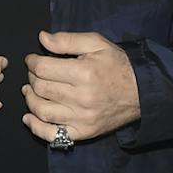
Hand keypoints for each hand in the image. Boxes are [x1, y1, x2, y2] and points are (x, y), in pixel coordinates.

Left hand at [22, 31, 138, 145]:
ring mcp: (82, 119)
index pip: (43, 68)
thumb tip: (42, 38)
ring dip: (30, 99)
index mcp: (84, 73)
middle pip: (40, 88)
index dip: (32, 62)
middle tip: (34, 73)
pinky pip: (52, 135)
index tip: (32, 60)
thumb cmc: (118, 65)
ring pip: (42, 111)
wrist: (142, 92)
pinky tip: (29, 118)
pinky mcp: (84, 133)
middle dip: (31, 78)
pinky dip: (36, 127)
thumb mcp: (97, 43)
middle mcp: (82, 98)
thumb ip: (67, 40)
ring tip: (30, 91)